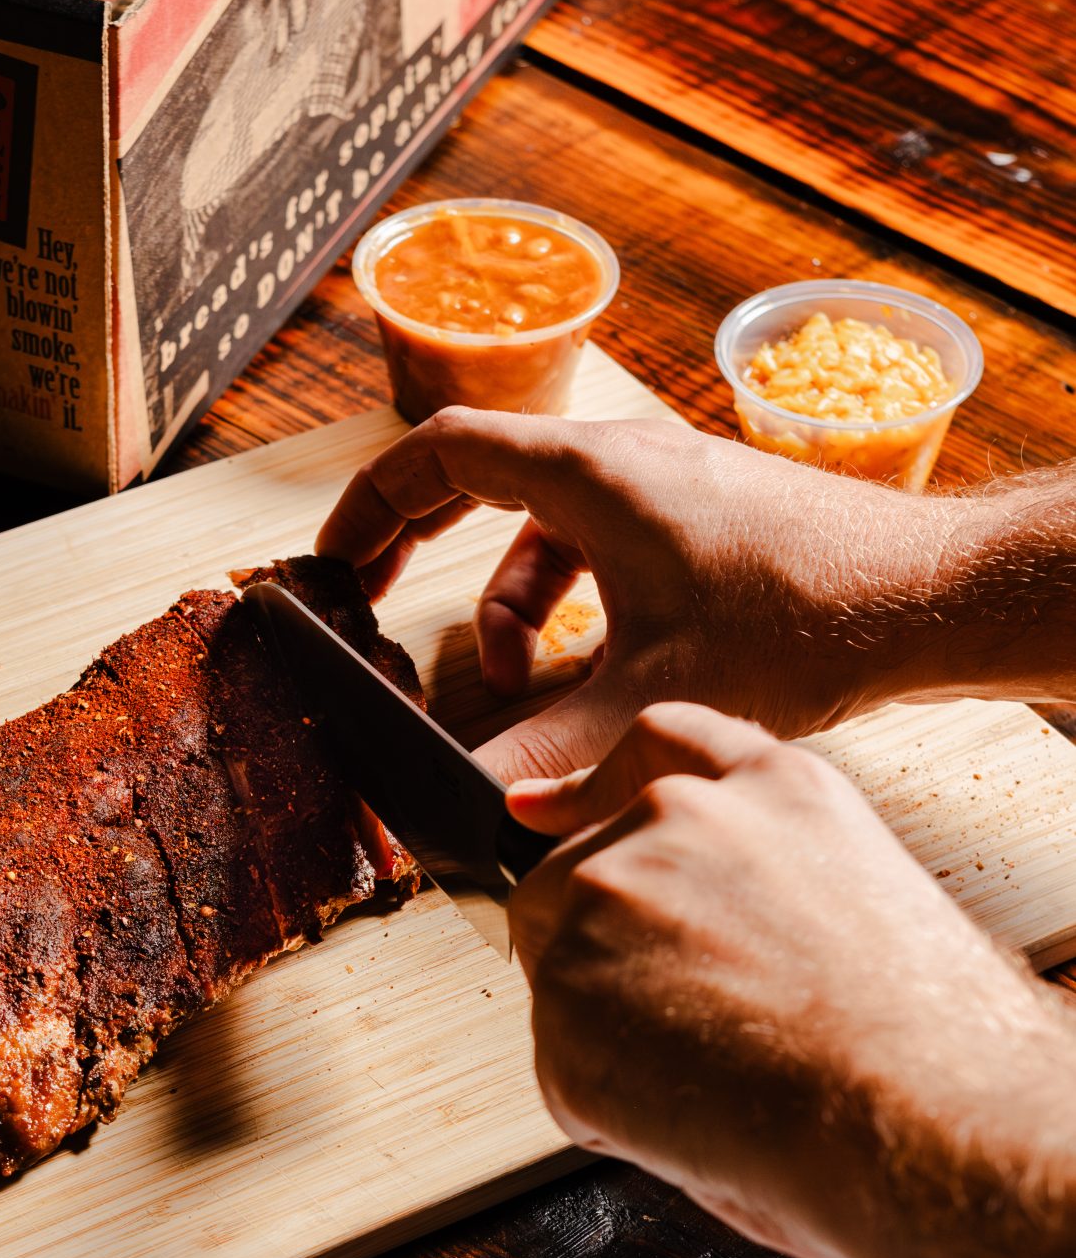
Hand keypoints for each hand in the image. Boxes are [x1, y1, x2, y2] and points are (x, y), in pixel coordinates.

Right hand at [317, 409, 951, 782]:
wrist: (926, 595)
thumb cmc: (806, 617)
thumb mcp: (655, 697)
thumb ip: (553, 758)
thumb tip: (475, 806)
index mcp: (587, 473)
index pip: (437, 451)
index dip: (369, 505)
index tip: (331, 560)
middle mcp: (618, 460)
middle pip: (475, 475)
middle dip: (413, 541)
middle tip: (365, 599)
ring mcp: (659, 486)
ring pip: (539, 527)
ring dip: (503, 602)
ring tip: (503, 683)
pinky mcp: (695, 520)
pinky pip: (593, 547)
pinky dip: (565, 604)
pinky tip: (581, 673)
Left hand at [505, 701, 1059, 1257]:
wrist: (927, 1111)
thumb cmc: (930, 1043)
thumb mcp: (865, 897)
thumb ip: (766, 879)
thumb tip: (715, 929)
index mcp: (771, 786)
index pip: (659, 744)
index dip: (601, 788)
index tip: (555, 810)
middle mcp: (677, 816)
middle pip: (575, 872)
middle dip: (606, 950)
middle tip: (689, 1030)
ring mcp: (609, 894)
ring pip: (560, 973)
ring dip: (612, 1033)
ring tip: (721, 1079)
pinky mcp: (564, 991)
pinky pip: (563, 1068)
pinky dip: (610, 1110)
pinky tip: (697, 1119)